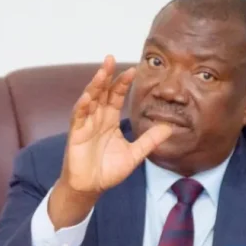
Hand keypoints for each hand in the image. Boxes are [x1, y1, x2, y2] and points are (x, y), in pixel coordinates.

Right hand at [62, 54, 172, 194]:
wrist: (91, 187)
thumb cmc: (108, 170)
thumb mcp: (135, 154)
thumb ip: (150, 141)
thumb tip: (169, 128)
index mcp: (110, 120)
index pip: (116, 96)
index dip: (123, 83)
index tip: (133, 70)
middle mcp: (97, 118)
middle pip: (101, 92)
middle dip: (106, 75)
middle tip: (111, 58)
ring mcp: (85, 125)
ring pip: (89, 100)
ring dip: (94, 85)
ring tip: (101, 72)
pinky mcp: (76, 135)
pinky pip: (78, 117)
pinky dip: (82, 107)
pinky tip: (88, 97)